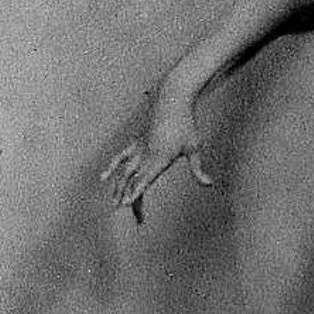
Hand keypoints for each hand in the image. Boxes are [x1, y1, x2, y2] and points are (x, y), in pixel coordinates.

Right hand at [101, 87, 211, 222]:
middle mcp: (144, 154)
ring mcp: (138, 147)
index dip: (134, 193)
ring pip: (123, 170)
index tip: (125, 204)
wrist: (171, 98)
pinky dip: (112, 167)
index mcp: (158, 158)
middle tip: (128, 215)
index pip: (143, 180)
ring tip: (114, 202)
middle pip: (131, 179)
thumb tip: (209, 184)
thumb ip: (197, 168)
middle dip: (127, 197)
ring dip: (117, 187)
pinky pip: (120, 157)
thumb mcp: (194, 147)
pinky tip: (104, 178)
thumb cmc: (186, 123)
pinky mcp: (136, 141)